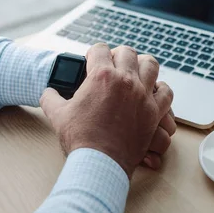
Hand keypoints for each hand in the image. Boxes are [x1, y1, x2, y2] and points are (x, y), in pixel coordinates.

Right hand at [40, 44, 174, 177]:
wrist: (99, 163)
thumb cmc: (80, 139)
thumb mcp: (57, 114)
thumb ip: (50, 98)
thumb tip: (47, 92)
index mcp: (101, 76)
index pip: (99, 49)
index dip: (93, 53)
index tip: (92, 62)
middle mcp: (125, 80)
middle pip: (127, 52)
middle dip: (117, 55)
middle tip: (112, 65)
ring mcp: (142, 95)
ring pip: (151, 65)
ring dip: (142, 66)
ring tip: (135, 73)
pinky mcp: (154, 112)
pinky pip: (166, 92)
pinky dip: (160, 90)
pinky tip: (152, 92)